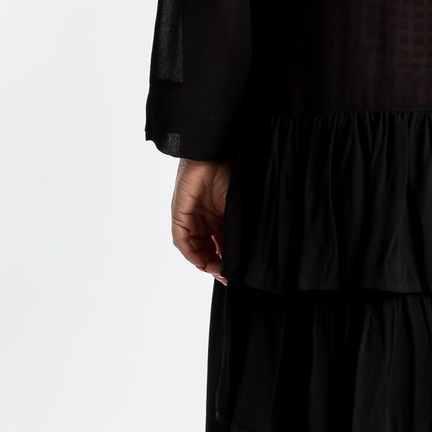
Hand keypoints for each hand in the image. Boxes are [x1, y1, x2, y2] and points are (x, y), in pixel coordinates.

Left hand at [171, 158, 230, 280]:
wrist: (215, 155)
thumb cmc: (230, 174)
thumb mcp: (238, 209)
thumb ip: (239, 231)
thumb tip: (250, 254)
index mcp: (220, 218)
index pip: (222, 246)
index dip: (228, 261)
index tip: (236, 274)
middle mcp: (205, 221)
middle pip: (208, 251)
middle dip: (217, 266)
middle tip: (227, 277)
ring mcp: (192, 218)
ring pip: (194, 249)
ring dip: (205, 263)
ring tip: (218, 271)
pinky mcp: (180, 215)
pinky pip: (182, 241)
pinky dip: (191, 253)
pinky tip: (203, 261)